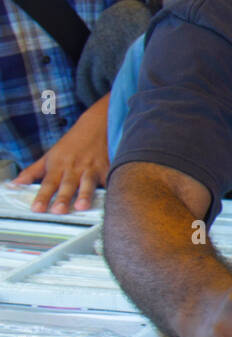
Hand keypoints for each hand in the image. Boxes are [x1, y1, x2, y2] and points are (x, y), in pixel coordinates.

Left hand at [13, 94, 110, 213]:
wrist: (96, 125)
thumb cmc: (72, 144)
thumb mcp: (49, 156)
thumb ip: (32, 172)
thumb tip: (15, 184)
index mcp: (59, 166)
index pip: (48, 184)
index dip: (42, 197)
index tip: (37, 209)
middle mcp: (75, 168)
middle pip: (67, 185)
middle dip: (63, 198)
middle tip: (58, 210)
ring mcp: (92, 168)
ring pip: (87, 183)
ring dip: (85, 195)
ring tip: (82, 206)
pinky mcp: (107, 168)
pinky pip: (108, 180)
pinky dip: (109, 189)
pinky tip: (110, 199)